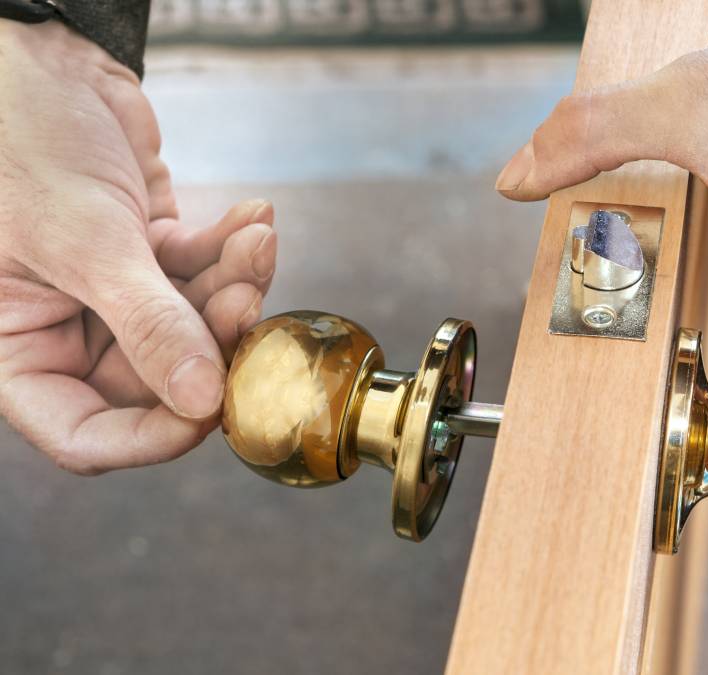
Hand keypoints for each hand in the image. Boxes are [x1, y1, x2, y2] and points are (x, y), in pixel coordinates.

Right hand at [0, 21, 275, 473]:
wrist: (40, 62)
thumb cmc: (21, 140)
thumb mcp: (82, 240)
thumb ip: (147, 323)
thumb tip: (203, 401)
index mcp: (18, 348)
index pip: (86, 434)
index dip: (153, 436)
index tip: (214, 408)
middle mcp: (65, 331)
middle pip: (160, 379)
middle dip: (213, 342)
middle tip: (247, 301)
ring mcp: (112, 295)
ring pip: (194, 326)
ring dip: (234, 289)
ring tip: (255, 243)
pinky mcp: (149, 254)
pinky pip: (203, 272)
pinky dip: (233, 250)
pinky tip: (253, 219)